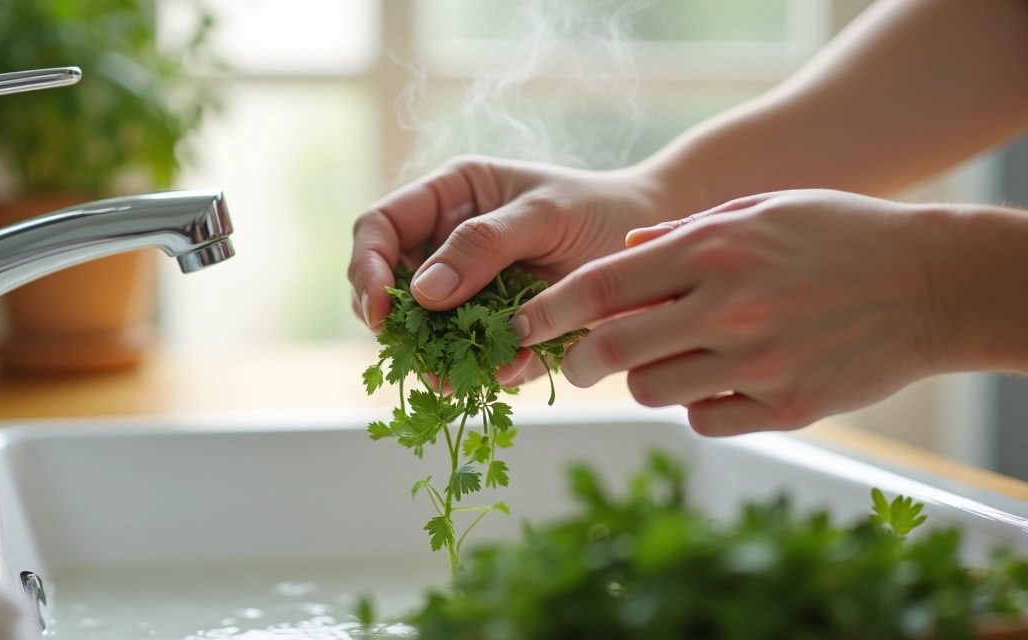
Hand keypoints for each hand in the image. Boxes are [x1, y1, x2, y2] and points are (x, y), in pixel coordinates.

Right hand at [348, 155, 666, 380]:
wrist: (648, 251)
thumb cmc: (598, 209)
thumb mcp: (545, 214)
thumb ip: (484, 245)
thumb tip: (422, 292)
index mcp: (448, 199)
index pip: (379, 227)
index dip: (366, 267)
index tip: (379, 311)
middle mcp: (445, 245)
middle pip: (386, 286)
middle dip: (393, 325)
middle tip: (415, 356)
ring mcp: (464, 291)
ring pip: (420, 330)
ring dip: (429, 358)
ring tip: (452, 381)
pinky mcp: (488, 329)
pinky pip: (464, 355)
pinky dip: (474, 370)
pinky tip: (498, 375)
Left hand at [512, 189, 943, 434]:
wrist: (932, 284)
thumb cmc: (838, 234)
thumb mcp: (759, 208)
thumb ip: (683, 233)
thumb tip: (625, 251)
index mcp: (713, 251)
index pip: (601, 287)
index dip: (546, 312)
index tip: (517, 327)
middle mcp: (728, 308)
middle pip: (612, 351)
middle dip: (578, 361)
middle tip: (577, 362)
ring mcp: (758, 362)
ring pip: (653, 390)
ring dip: (645, 378)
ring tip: (674, 357)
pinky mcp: (787, 408)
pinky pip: (704, 420)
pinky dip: (698, 404)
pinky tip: (723, 379)